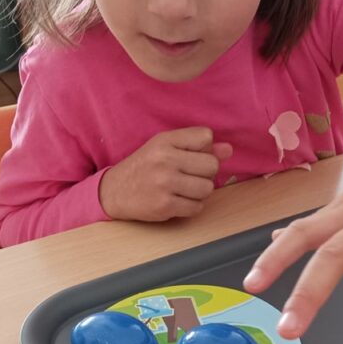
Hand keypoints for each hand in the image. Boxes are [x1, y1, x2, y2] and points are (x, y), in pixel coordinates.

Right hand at [99, 127, 231, 221]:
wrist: (114, 191)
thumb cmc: (144, 167)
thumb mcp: (165, 148)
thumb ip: (197, 146)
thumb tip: (228, 150)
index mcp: (165, 141)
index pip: (206, 136)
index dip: (204, 148)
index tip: (191, 156)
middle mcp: (165, 160)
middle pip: (212, 165)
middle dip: (205, 173)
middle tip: (189, 175)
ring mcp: (164, 183)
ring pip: (207, 188)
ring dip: (200, 191)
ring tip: (184, 189)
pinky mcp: (165, 206)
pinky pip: (197, 207)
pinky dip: (191, 206)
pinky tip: (178, 201)